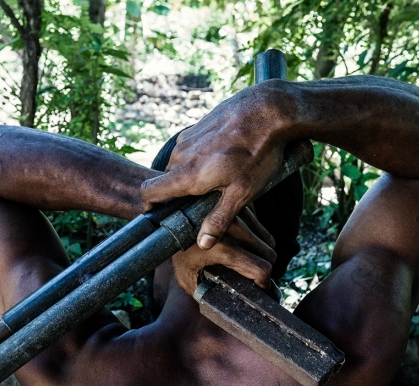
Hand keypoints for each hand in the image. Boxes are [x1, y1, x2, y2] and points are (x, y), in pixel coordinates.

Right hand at [141, 83, 289, 249]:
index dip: (148, 205)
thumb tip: (202, 244)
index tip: (156, 214)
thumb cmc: (258, 152)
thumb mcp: (242, 192)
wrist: (270, 109)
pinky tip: (225, 158)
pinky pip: (191, 148)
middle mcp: (182, 154)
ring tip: (220, 178)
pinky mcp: (199, 125)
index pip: (149, 191)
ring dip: (192, 174)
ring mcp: (190, 137)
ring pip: (181, 163)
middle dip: (180, 192)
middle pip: (168, 180)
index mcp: (188, 174)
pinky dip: (201, 157)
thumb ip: (219, 219)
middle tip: (204, 202)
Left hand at [171, 206, 276, 295]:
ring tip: (248, 260)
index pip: (261, 269)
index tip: (258, 288)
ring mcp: (237, 213)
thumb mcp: (187, 278)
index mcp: (221, 248)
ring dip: (261, 252)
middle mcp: (232, 227)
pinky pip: (259, 227)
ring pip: (267, 239)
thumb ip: (206, 294)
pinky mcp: (238, 206)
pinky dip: (256, 238)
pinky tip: (243, 244)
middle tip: (253, 276)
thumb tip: (223, 308)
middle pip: (268, 253)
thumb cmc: (176, 252)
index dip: (263, 283)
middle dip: (263, 267)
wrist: (170, 220)